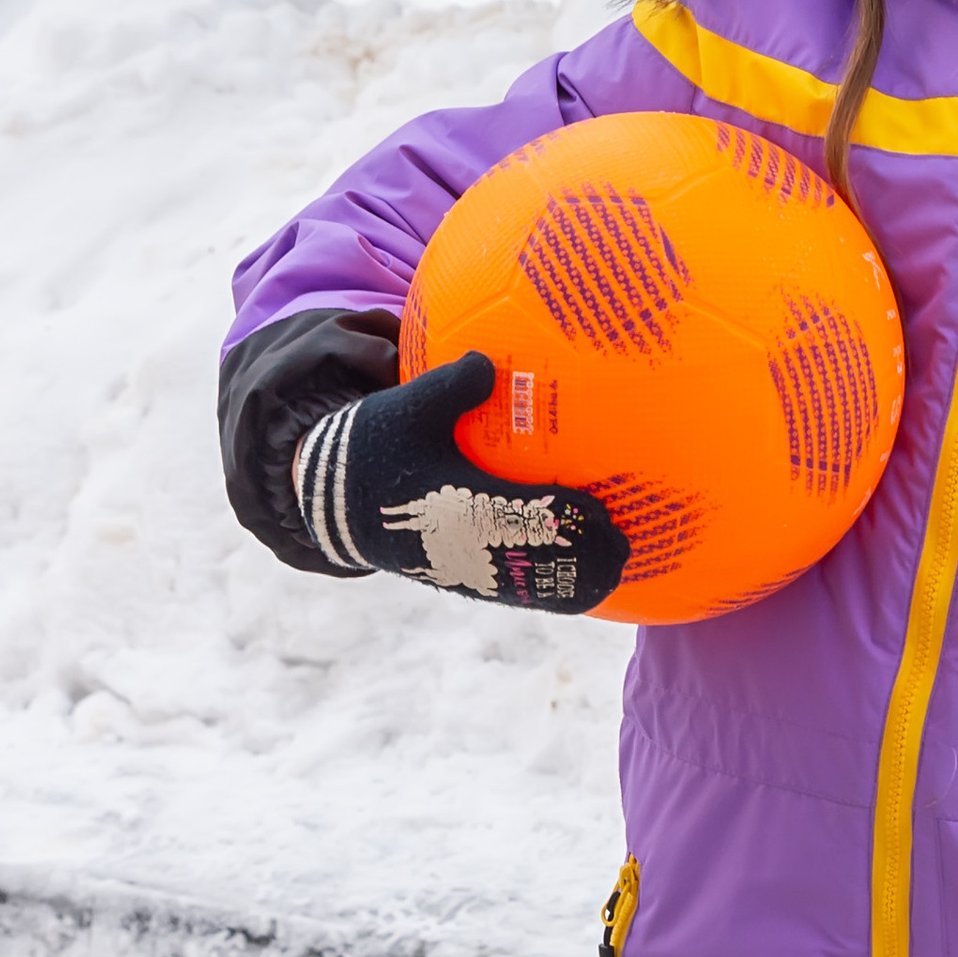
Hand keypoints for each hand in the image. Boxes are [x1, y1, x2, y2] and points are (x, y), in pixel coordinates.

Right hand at [293, 353, 628, 613]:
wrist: (332, 501)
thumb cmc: (372, 447)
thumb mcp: (405, 408)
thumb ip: (449, 385)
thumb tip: (487, 362)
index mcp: (459, 508)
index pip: (526, 522)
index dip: (568, 523)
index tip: (604, 510)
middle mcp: (468, 549)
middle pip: (543, 570)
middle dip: (587, 562)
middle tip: (624, 541)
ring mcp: (468, 573)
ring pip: (536, 592)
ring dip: (577, 583)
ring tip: (615, 562)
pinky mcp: (465, 582)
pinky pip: (520, 594)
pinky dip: (554, 587)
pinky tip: (578, 567)